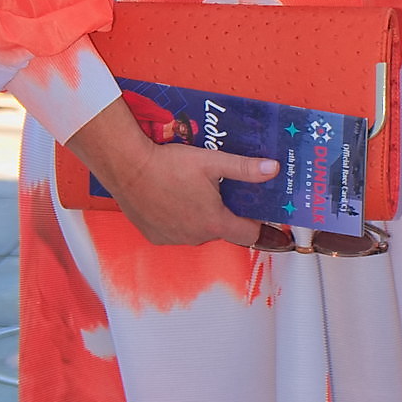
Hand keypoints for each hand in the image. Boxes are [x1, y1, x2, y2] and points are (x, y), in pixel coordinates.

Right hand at [67, 98, 278, 247]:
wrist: (127, 167)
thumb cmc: (169, 164)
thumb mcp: (212, 162)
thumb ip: (245, 168)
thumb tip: (273, 169)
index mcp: (214, 222)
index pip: (249, 234)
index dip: (261, 227)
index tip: (268, 223)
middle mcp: (195, 237)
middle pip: (221, 228)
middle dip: (225, 212)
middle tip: (220, 190)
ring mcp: (174, 239)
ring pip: (198, 230)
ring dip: (201, 216)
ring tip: (193, 190)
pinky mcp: (155, 236)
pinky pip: (176, 231)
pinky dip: (179, 220)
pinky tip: (174, 199)